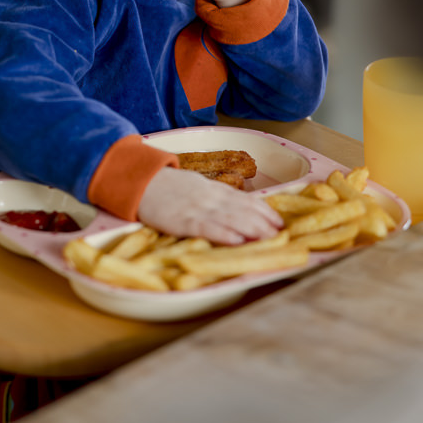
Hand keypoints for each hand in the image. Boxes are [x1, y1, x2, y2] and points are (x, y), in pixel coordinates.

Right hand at [138, 166, 283, 244]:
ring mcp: (198, 209)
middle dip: (264, 222)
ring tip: (269, 238)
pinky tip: (238, 240)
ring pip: (232, 218)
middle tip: (281, 233)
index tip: (279, 221)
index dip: (264, 211)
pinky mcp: (184, 221)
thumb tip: (236, 208)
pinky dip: (225, 234)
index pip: (245, 199)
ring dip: (253, 228)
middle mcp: (211, 198)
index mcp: (213, 190)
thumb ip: (215, 197)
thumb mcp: (195, 187)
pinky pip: (208, 228)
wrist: (141, 182)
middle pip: (243, 209)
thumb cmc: (167, 187)